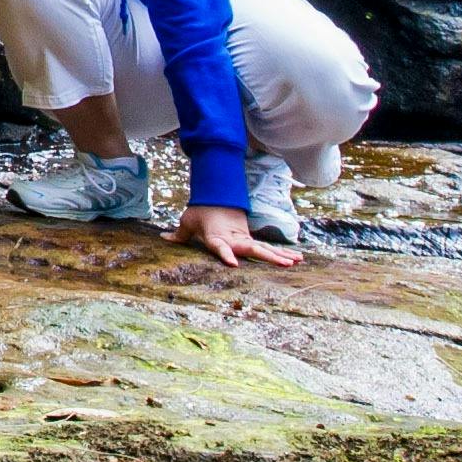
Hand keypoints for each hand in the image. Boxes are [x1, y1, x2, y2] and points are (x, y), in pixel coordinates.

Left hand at [167, 205, 298, 269]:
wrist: (216, 197)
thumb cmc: (201, 212)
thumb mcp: (187, 222)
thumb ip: (178, 234)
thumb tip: (163, 238)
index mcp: (216, 237)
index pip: (221, 247)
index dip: (225, 254)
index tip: (233, 263)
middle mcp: (233, 239)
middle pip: (252, 249)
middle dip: (268, 257)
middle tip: (285, 264)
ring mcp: (243, 239)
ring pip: (264, 249)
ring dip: (281, 255)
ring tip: (297, 261)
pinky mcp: (249, 240)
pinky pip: (266, 249)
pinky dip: (281, 254)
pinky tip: (295, 259)